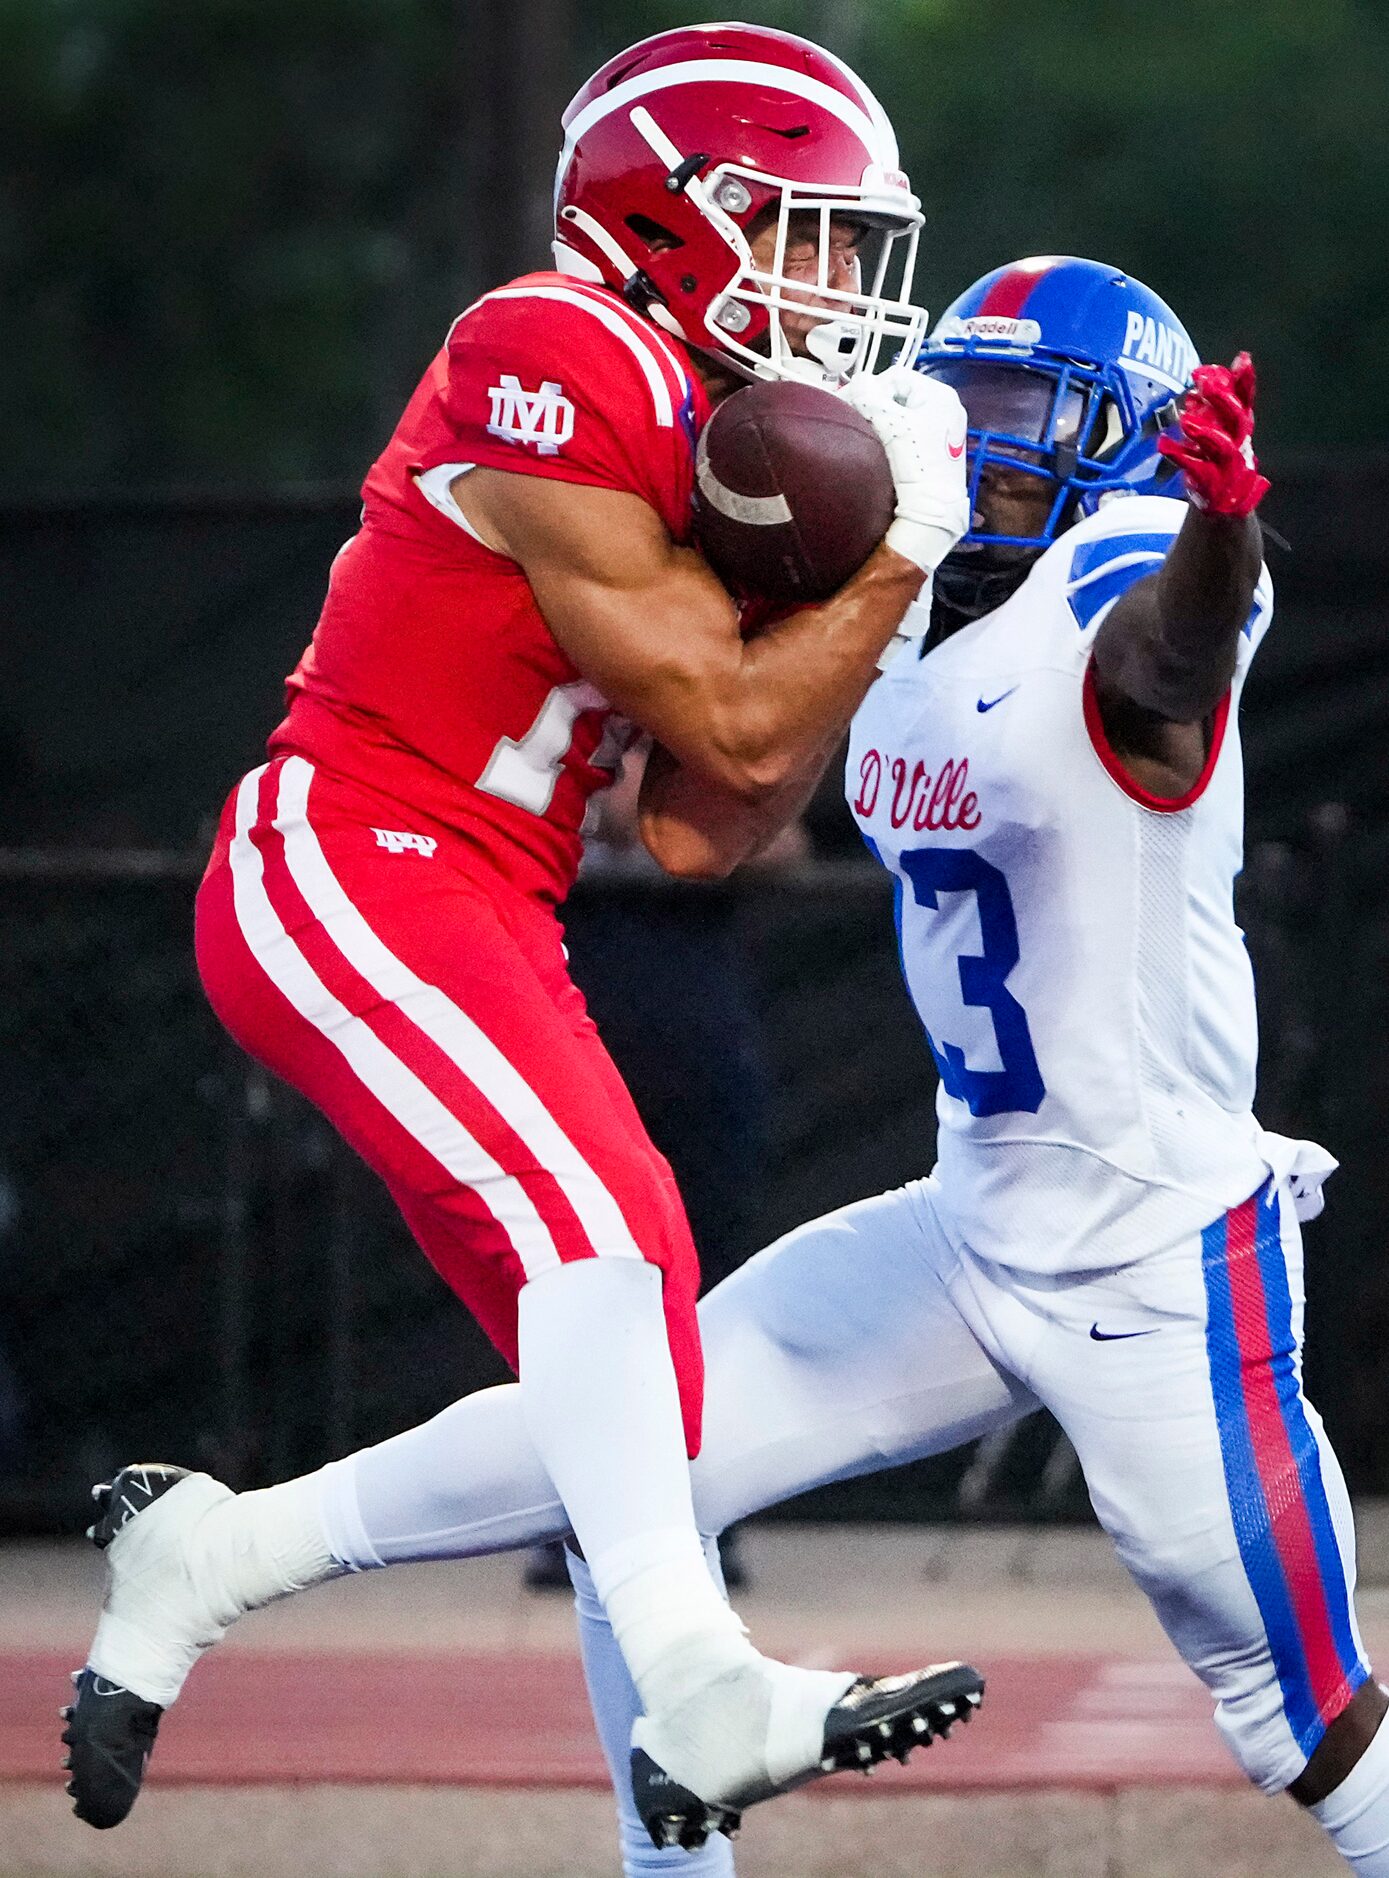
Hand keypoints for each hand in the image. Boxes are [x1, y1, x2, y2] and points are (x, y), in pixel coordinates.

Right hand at [840, 368, 970, 573]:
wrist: (932, 511)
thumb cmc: (918, 465)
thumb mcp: (890, 424)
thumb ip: (869, 397)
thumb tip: (858, 383)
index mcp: (941, 395)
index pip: (895, 377)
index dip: (869, 388)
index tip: (849, 404)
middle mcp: (946, 408)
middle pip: (899, 394)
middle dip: (875, 405)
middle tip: (855, 418)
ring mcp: (942, 430)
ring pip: (902, 413)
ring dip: (882, 420)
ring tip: (867, 433)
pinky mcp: (935, 450)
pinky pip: (908, 431)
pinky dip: (893, 435)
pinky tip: (882, 447)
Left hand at [1158, 351, 1269, 516]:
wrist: (1224, 502)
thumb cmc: (1219, 461)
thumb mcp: (1218, 430)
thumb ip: (1213, 407)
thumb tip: (1204, 377)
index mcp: (1239, 429)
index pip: (1246, 401)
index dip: (1246, 380)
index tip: (1242, 358)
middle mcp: (1239, 444)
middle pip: (1237, 420)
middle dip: (1224, 400)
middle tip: (1206, 383)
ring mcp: (1228, 466)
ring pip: (1223, 447)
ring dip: (1205, 432)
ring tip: (1187, 419)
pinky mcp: (1212, 485)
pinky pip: (1196, 470)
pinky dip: (1179, 456)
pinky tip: (1163, 444)